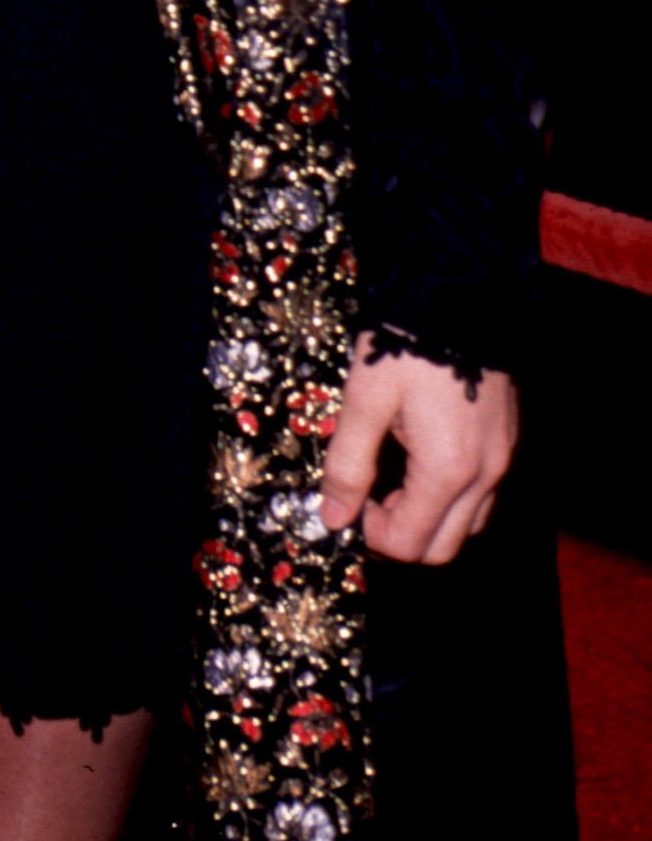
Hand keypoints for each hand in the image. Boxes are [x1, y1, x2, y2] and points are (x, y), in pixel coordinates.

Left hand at [321, 337, 517, 563]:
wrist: (458, 292)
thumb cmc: (406, 343)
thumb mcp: (365, 399)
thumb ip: (348, 464)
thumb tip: (332, 518)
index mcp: (447, 470)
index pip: (410, 543)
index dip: (372, 534)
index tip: (351, 500)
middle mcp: (485, 475)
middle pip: (443, 548)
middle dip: (402, 535)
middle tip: (370, 496)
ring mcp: (502, 459)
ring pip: (467, 524)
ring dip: (429, 518)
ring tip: (394, 475)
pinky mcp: (507, 440)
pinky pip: (483, 493)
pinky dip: (451, 496)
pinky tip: (422, 457)